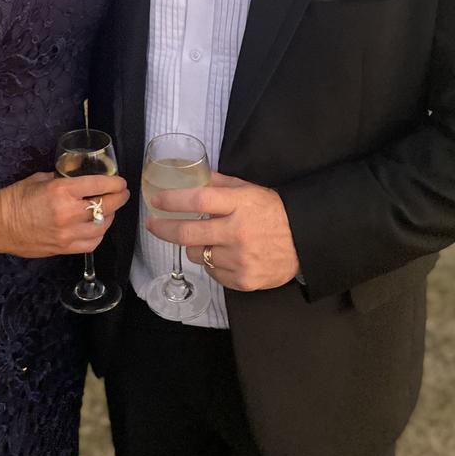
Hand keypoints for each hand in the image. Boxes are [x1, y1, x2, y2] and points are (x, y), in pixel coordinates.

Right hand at [0, 171, 128, 258]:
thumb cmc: (14, 198)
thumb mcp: (40, 179)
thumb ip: (62, 179)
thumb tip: (79, 178)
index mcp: (61, 191)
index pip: (99, 185)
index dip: (115, 182)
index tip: (120, 181)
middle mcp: (68, 213)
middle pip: (106, 205)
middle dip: (119, 197)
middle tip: (122, 193)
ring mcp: (68, 234)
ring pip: (103, 226)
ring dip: (110, 216)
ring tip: (109, 209)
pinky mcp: (64, 248)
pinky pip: (92, 243)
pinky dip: (99, 234)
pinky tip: (97, 227)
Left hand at [146, 172, 299, 290]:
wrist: (304, 240)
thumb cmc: (272, 211)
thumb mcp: (248, 189)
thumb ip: (219, 183)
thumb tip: (190, 174)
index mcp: (239, 204)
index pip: (198, 201)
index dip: (172, 200)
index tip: (156, 200)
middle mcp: (238, 232)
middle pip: (188, 233)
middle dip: (163, 228)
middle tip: (152, 224)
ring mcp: (241, 259)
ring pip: (197, 254)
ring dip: (195, 246)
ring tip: (209, 239)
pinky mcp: (244, 280)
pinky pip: (212, 272)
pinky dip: (211, 263)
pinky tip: (224, 255)